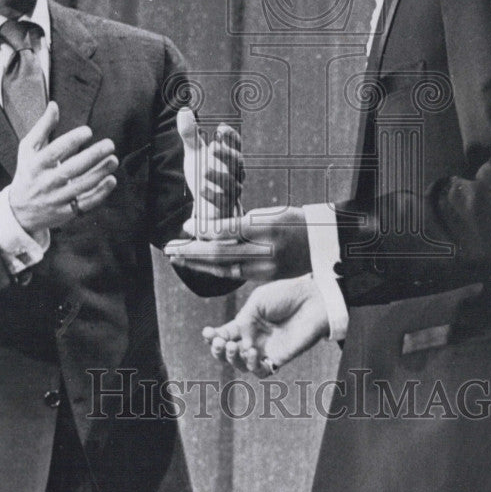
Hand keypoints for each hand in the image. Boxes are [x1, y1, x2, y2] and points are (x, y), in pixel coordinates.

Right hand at [9, 102, 117, 231]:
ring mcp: (56, 199)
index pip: (53, 152)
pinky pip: (85, 203)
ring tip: (114, 160)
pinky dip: (99, 193)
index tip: (88, 131)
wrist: (19, 212)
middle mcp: (45, 183)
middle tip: (110, 144)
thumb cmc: (28, 173)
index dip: (71, 141)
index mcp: (35, 165)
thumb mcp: (28, 150)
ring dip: (99, 173)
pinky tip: (111, 180)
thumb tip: (54, 105)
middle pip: (70, 170)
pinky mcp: (66, 213)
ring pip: (80, 187)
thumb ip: (42, 128)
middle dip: (92, 156)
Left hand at [170, 205, 310, 280]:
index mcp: (266, 227)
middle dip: (191, 252)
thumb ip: (243, 222)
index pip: (228, 230)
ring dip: (196, 264)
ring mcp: (265, 268)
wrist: (322, 245)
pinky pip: (233, 274)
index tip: (185, 226)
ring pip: (223, 268)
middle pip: (220, 253)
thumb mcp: (271, 213)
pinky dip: (212, 270)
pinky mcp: (265, 278)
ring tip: (176, 258)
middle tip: (169, 248)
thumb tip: (210, 230)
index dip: (203, 230)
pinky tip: (197, 265)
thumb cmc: (294, 221)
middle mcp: (265, 250)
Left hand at [177, 108, 243, 238]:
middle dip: (226, 154)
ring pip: (232, 183)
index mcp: (230, 158)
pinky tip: (201, 189)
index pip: (236, 144)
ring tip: (203, 170)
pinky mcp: (225, 208)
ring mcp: (232, 191)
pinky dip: (213, 195)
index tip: (220, 128)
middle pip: (237, 162)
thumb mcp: (195, 154)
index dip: (231, 136)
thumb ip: (190, 135)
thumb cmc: (204, 177)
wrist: (205, 208)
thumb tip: (184, 110)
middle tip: (213, 146)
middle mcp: (235, 173)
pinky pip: (223, 202)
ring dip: (218, 175)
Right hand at [203, 274, 329, 375]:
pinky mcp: (279, 358)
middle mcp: (255, 338)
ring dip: (232, 359)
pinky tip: (251, 352)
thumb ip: (243, 321)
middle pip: (229, 353)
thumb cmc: (287, 296)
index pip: (225, 334)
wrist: (312, 299)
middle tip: (218, 343)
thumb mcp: (257, 301)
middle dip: (218, 351)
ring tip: (234, 346)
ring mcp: (266, 349)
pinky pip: (261, 371)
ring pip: (241, 365)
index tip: (206, 332)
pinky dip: (251, 365)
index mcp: (248, 322)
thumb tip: (235, 340)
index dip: (213, 336)